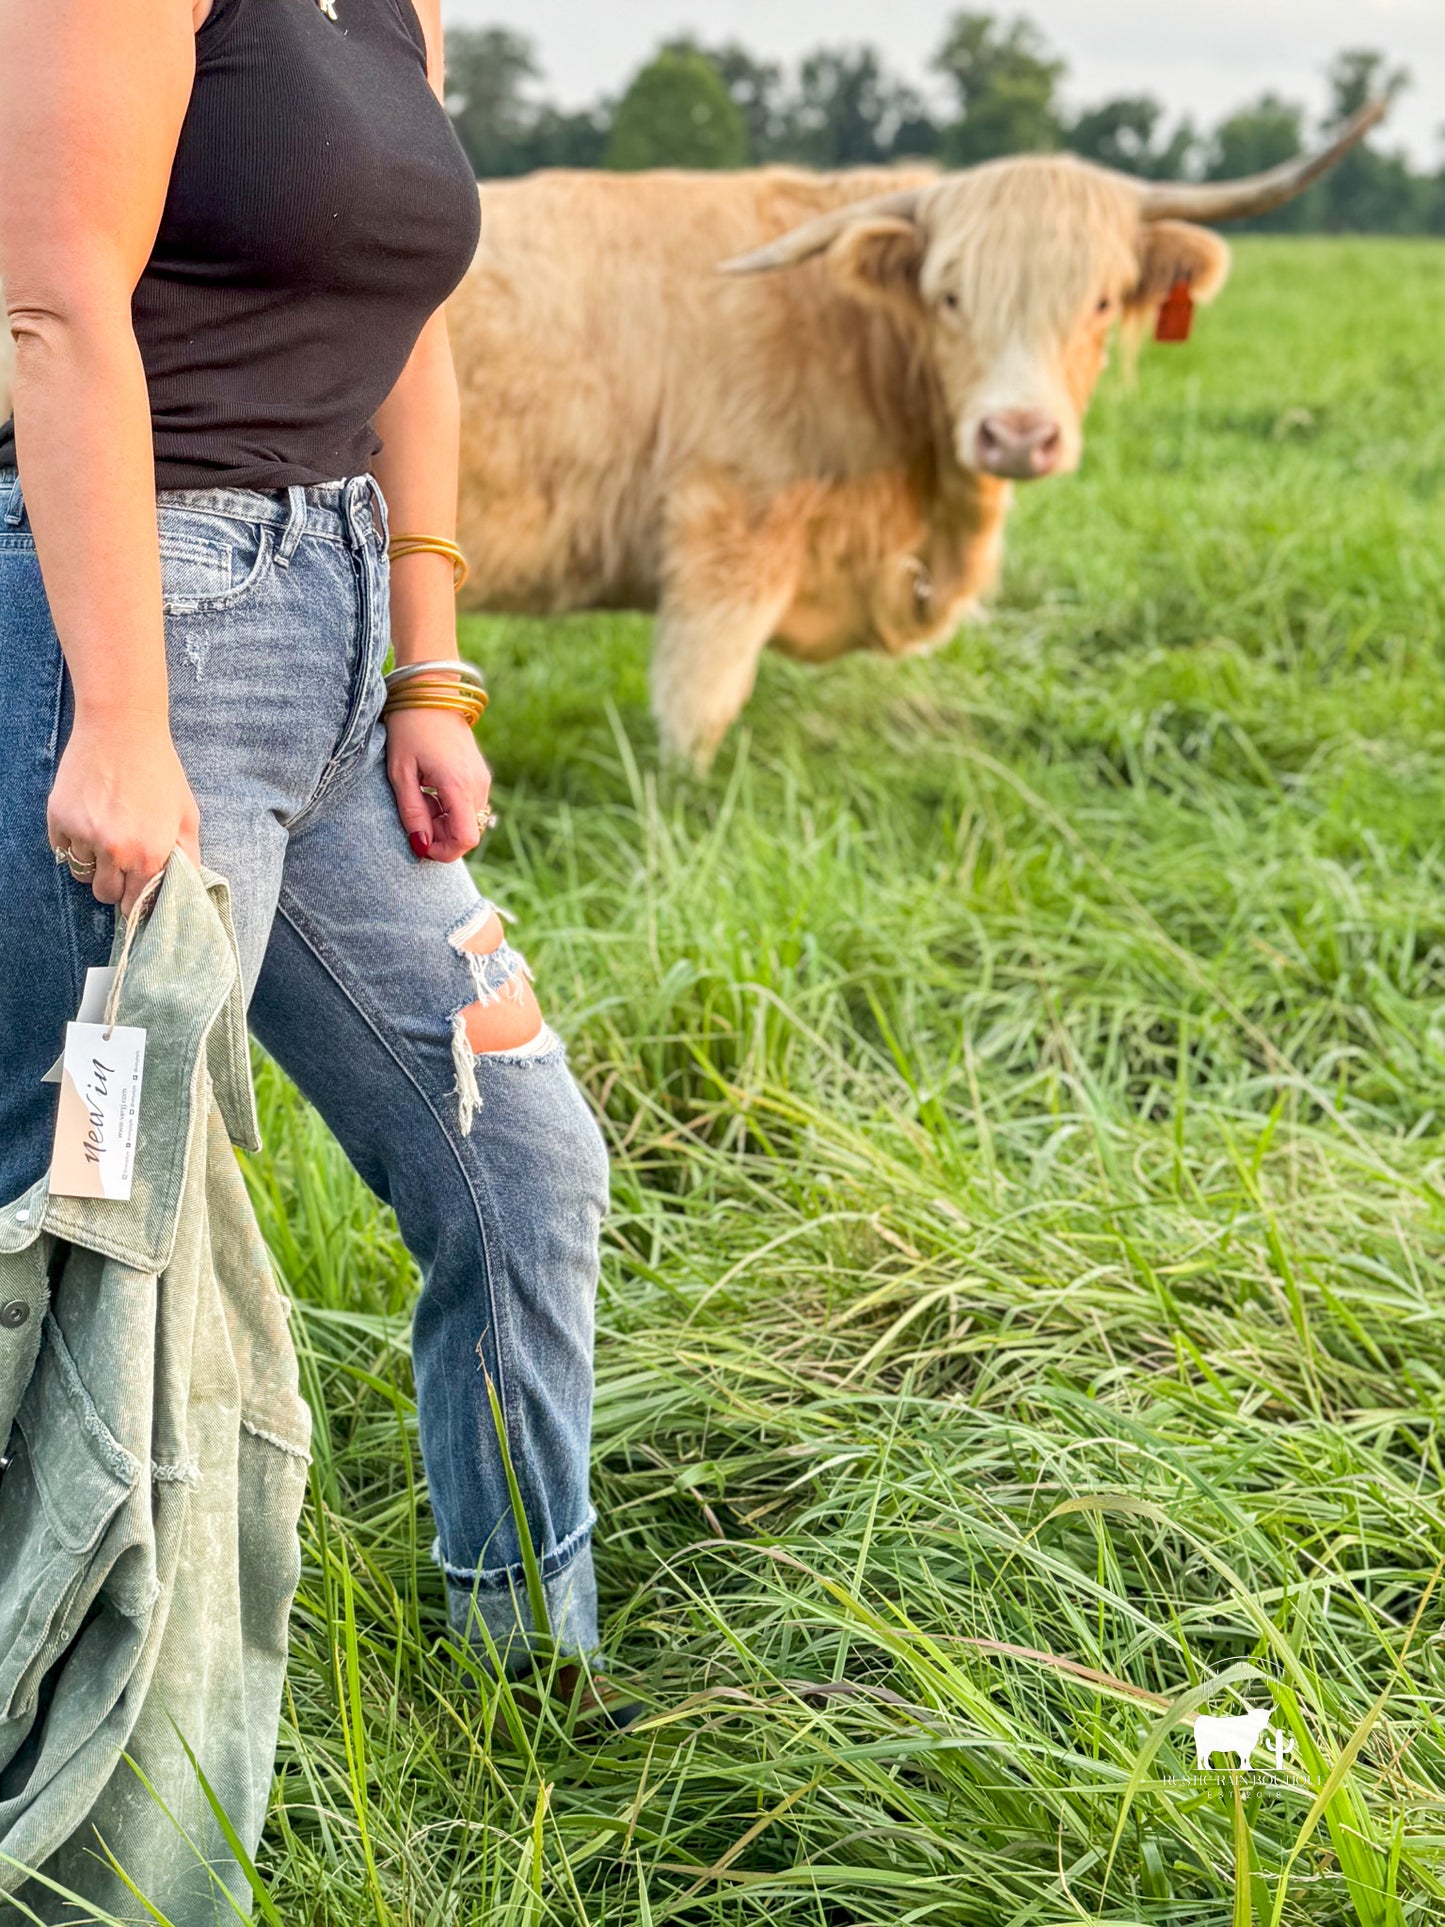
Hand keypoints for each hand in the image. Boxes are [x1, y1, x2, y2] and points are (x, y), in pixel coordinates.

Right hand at [47, 710, 201, 915]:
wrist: (122, 729)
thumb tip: (183, 886)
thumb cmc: (161, 772)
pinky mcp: (58, 818)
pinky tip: (87, 822)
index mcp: (149, 854)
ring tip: (105, 836)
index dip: (136, 902)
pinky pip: (61, 850)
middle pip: (104, 894)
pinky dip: (72, 844)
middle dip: (113, 885)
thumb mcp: (186, 815)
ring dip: (92, 863)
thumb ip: (187, 855)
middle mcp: (114, 850)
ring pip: (80, 872)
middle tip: (120, 865)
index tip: (136, 894)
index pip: (135, 904)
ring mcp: (83, 835)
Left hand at [384, 706, 491, 863]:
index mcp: (458, 785)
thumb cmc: (409, 729)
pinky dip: (450, 808)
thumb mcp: (401, 773)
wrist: (431, 693)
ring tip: (420, 797)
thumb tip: (421, 846)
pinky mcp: (480, 775)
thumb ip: (412, 813)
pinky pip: (469, 805)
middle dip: (440, 836)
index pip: (466, 839)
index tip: (421, 845)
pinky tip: (430, 790)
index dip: (444, 851)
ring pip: (468, 820)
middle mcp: (478, 785)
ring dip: (444, 822)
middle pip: (467, 833)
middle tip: (413, 817)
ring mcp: (482, 779)